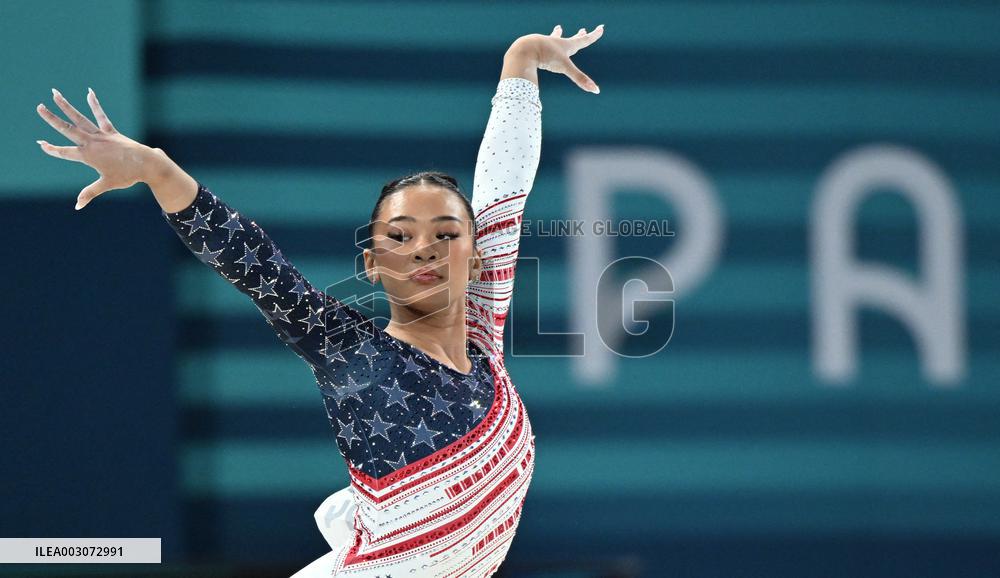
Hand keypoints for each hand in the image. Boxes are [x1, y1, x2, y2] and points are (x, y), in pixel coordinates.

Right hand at [36, 88, 159, 209]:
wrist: (147, 164)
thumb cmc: (127, 176)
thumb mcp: (106, 185)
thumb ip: (90, 193)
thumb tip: (77, 207)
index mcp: (88, 156)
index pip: (65, 152)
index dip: (52, 149)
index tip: (40, 143)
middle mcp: (92, 143)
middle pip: (67, 128)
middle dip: (52, 118)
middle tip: (38, 107)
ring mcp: (101, 135)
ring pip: (80, 118)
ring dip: (67, 106)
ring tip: (55, 93)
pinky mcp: (111, 131)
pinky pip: (101, 116)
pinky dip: (95, 104)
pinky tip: (89, 92)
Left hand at [519, 24, 604, 92]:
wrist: (525, 49)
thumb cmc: (546, 56)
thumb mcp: (565, 68)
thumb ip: (580, 79)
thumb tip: (596, 90)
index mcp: (566, 46)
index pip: (584, 40)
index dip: (593, 36)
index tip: (601, 28)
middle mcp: (557, 43)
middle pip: (571, 39)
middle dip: (579, 35)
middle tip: (583, 29)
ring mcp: (545, 43)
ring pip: (554, 38)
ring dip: (557, 34)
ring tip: (558, 28)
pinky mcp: (535, 47)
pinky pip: (541, 47)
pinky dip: (542, 46)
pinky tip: (538, 44)